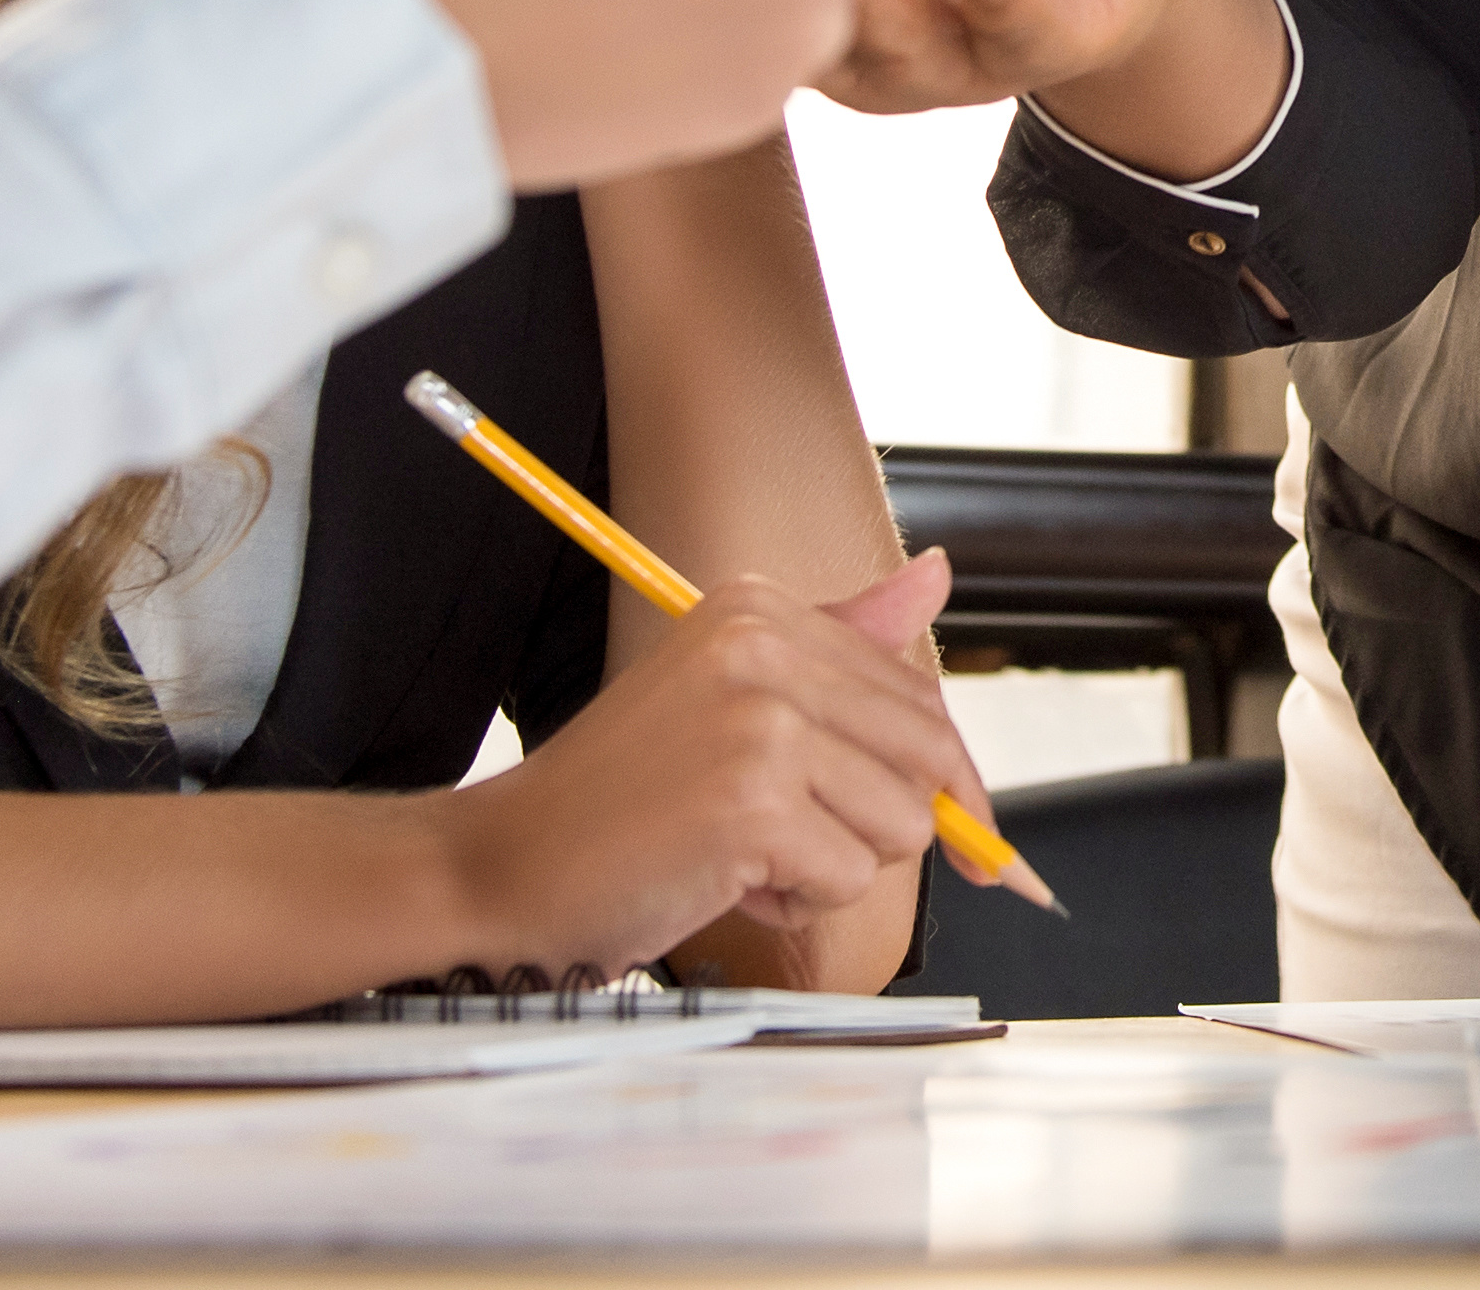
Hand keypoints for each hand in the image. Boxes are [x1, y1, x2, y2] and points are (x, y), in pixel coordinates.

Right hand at [431, 553, 992, 978]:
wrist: (505, 863)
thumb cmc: (620, 799)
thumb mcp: (731, 698)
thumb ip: (841, 643)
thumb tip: (936, 576)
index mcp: (759, 610)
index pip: (915, 695)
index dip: (947, 781)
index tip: (974, 841)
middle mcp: (760, 645)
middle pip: (925, 755)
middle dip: (881, 825)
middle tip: (796, 844)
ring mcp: (758, 721)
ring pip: (900, 824)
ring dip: (832, 866)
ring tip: (745, 852)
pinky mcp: (751, 802)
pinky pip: (848, 878)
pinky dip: (796, 902)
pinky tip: (726, 879)